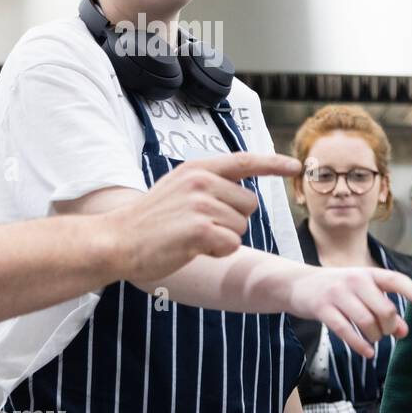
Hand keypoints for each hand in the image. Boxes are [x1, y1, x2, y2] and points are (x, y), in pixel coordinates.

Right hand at [109, 152, 301, 284]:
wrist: (115, 241)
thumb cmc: (151, 222)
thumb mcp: (179, 189)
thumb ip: (210, 186)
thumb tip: (246, 195)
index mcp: (197, 169)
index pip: (245, 161)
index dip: (273, 164)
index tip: (296, 166)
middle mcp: (201, 181)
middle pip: (250, 205)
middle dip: (233, 221)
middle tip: (198, 226)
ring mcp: (200, 204)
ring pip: (241, 227)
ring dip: (223, 238)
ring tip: (190, 236)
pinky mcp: (200, 229)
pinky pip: (231, 244)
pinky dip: (217, 251)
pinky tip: (192, 248)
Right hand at [287, 267, 411, 356]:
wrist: (296, 284)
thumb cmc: (337, 289)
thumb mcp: (361, 293)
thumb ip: (383, 310)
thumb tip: (404, 332)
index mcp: (368, 274)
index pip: (394, 280)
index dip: (411, 289)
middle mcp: (354, 281)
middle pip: (383, 309)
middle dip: (390, 326)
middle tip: (386, 332)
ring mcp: (337, 294)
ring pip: (366, 321)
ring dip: (375, 336)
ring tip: (374, 339)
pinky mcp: (322, 309)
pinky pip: (345, 330)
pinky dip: (359, 345)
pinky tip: (367, 353)